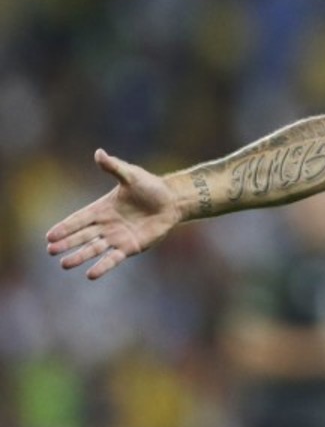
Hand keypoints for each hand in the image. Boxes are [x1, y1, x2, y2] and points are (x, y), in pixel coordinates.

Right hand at [46, 149, 181, 279]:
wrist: (172, 201)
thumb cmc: (150, 186)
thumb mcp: (131, 175)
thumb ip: (114, 167)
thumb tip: (99, 152)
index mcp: (102, 209)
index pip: (78, 219)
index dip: (65, 227)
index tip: (49, 236)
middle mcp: (106, 225)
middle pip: (82, 236)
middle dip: (67, 243)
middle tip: (51, 250)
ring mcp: (116, 237)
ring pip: (93, 249)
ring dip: (79, 256)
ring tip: (64, 264)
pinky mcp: (130, 247)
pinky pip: (113, 258)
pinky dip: (102, 266)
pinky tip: (90, 274)